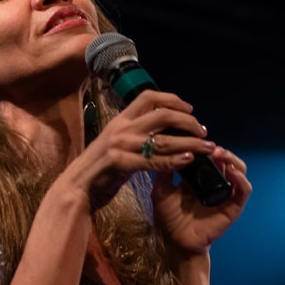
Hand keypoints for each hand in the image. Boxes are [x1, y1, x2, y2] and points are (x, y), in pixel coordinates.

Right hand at [59, 90, 213, 210]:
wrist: (77, 187)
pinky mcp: (120, 163)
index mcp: (120, 120)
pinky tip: (188, 160)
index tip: (190, 110)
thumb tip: (160, 131)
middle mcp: (121, 128)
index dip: (173, 99)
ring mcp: (120, 145)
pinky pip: (153, 160)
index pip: (148, 97)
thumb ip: (135, 135)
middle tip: (203, 131)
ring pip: (163, 139)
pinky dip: (174, 160)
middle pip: (162, 115)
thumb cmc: (99, 168)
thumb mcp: (116, 144)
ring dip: (190, 142)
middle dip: (188, 122)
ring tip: (207, 147)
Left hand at [151, 146, 251, 257]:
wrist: (175, 242)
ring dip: (232, 160)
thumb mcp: (161, 190)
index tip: (197, 138)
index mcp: (199, 178)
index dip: (206, 147)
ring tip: (220, 154)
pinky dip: (241, 179)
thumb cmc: (168, 218)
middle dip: (220, 150)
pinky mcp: (234, 207)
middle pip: (226, 160)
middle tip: (210, 146)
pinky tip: (231, 172)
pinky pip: (243, 190)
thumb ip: (163, 171)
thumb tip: (164, 147)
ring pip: (239, 170)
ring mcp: (226, 194)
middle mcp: (215, 183)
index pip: (209, 157)